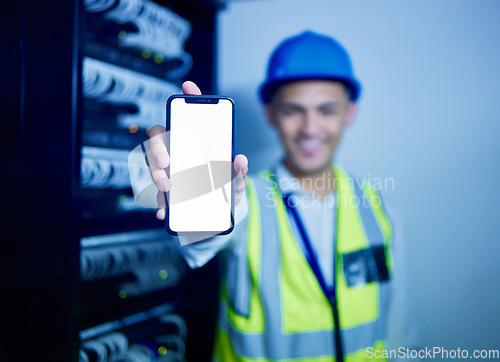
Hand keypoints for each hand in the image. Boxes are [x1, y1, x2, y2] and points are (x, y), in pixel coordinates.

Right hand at [145, 81, 248, 219]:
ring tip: (168, 189)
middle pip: (157, 140)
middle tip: (165, 161)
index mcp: (193, 143)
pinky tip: (163, 212)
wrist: (221, 213)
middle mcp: (176, 153)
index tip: (189, 87)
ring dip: (156, 175)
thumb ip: (240, 171)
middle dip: (156, 148)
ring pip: (152, 166)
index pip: (185, 117)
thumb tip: (239, 159)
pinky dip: (159, 205)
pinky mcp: (166, 194)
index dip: (185, 99)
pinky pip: (156, 196)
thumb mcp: (237, 179)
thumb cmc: (226, 187)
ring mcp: (169, 172)